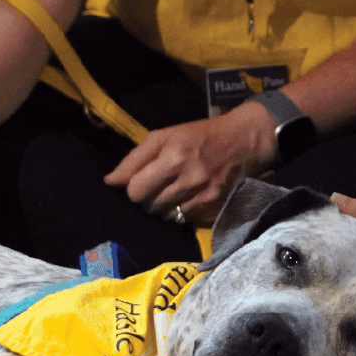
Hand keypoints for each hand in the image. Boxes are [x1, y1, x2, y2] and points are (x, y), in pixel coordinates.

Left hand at [103, 101, 275, 225]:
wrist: (245, 141)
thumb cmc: (201, 135)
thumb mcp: (166, 135)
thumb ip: (135, 158)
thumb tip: (110, 181)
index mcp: (173, 156)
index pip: (135, 190)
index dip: (134, 187)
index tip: (142, 180)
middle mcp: (189, 178)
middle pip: (149, 205)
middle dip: (149, 197)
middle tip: (160, 184)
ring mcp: (204, 195)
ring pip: (165, 216)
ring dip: (164, 207)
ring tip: (175, 190)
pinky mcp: (214, 208)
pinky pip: (185, 220)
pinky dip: (183, 211)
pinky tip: (190, 196)